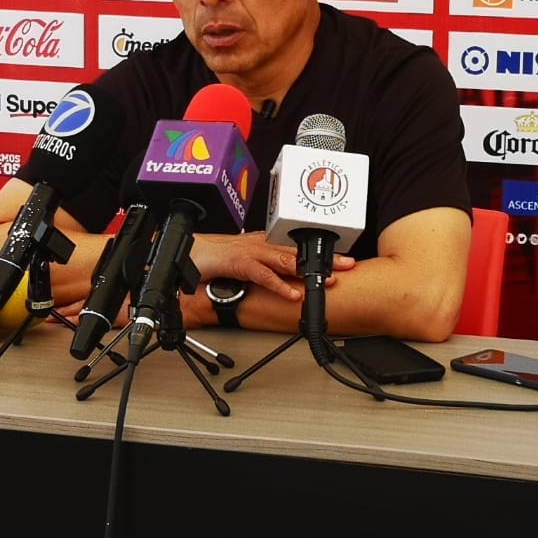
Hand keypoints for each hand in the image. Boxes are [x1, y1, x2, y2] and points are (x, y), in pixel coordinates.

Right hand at [188, 231, 354, 301]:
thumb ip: (266, 270)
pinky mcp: (238, 263)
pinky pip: (262, 275)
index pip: (298, 247)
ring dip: (308, 270)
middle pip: (299, 251)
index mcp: (265, 243)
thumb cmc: (215, 258)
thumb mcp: (247, 264)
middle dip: (325, 258)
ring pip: (285, 259)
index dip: (322, 253)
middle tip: (348, 265)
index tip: (343, 260)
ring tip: (328, 279)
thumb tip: (284, 280)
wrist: (189, 252)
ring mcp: (251, 252)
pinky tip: (293, 294)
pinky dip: (279, 285)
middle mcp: (261, 244)